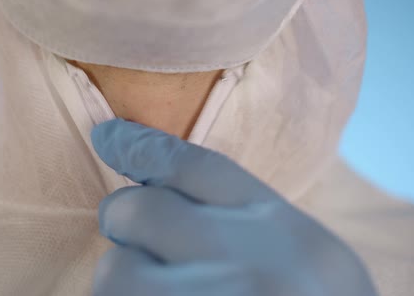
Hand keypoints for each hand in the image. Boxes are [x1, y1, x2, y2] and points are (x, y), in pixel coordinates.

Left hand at [91, 119, 376, 295]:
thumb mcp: (307, 259)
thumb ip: (245, 220)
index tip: (106, 134)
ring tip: (157, 290)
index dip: (142, 144)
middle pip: (140, 209)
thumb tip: (154, 183)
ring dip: (123, 279)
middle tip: (135, 232)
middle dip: (125, 218)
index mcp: (283, 233)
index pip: (197, 165)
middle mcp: (248, 266)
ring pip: (114, 273)